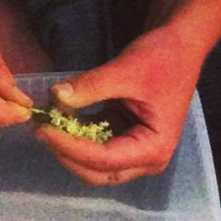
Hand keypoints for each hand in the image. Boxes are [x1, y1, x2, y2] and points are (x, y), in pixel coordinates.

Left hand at [39, 24, 207, 184]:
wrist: (179, 47)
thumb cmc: (162, 58)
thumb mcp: (126, 70)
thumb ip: (90, 86)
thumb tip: (54, 97)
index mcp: (153, 149)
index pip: (104, 159)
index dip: (70, 147)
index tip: (43, 130)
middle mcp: (146, 160)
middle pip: (98, 173)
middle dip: (67, 154)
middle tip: (41, 130)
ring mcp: (135, 153)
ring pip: (94, 165)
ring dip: (70, 148)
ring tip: (46, 124)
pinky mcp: (125, 140)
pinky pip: (96, 147)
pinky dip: (77, 136)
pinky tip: (60, 118)